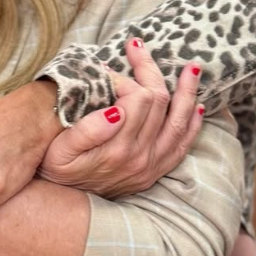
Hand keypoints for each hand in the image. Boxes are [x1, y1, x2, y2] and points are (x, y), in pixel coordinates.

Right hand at [39, 39, 204, 196]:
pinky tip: (198, 106)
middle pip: (159, 101)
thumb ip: (86, 131)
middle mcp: (141, 156)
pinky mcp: (155, 171)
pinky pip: (183, 145)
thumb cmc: (56, 171)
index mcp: (118, 147)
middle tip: (137, 48)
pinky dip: (193, 123)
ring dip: (187, 92)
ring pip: (180, 121)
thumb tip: (116, 112)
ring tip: (192, 69)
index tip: (105, 70)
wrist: (62, 207)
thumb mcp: (58, 151)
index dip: (123, 77)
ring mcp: (151, 165)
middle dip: (149, 70)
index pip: (137, 97)